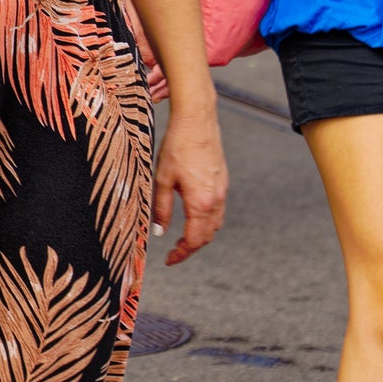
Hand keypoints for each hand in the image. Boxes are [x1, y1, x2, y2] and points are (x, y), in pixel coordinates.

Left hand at [150, 110, 226, 265]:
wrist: (197, 121)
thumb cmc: (178, 146)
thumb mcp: (162, 179)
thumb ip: (161, 208)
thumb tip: (160, 231)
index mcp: (201, 202)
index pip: (195, 240)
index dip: (182, 253)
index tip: (170, 260)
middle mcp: (217, 199)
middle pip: (207, 235)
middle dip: (191, 246)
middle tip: (174, 252)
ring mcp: (222, 190)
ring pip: (215, 223)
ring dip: (200, 234)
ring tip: (182, 237)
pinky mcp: (222, 181)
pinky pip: (218, 209)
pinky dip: (206, 220)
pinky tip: (193, 216)